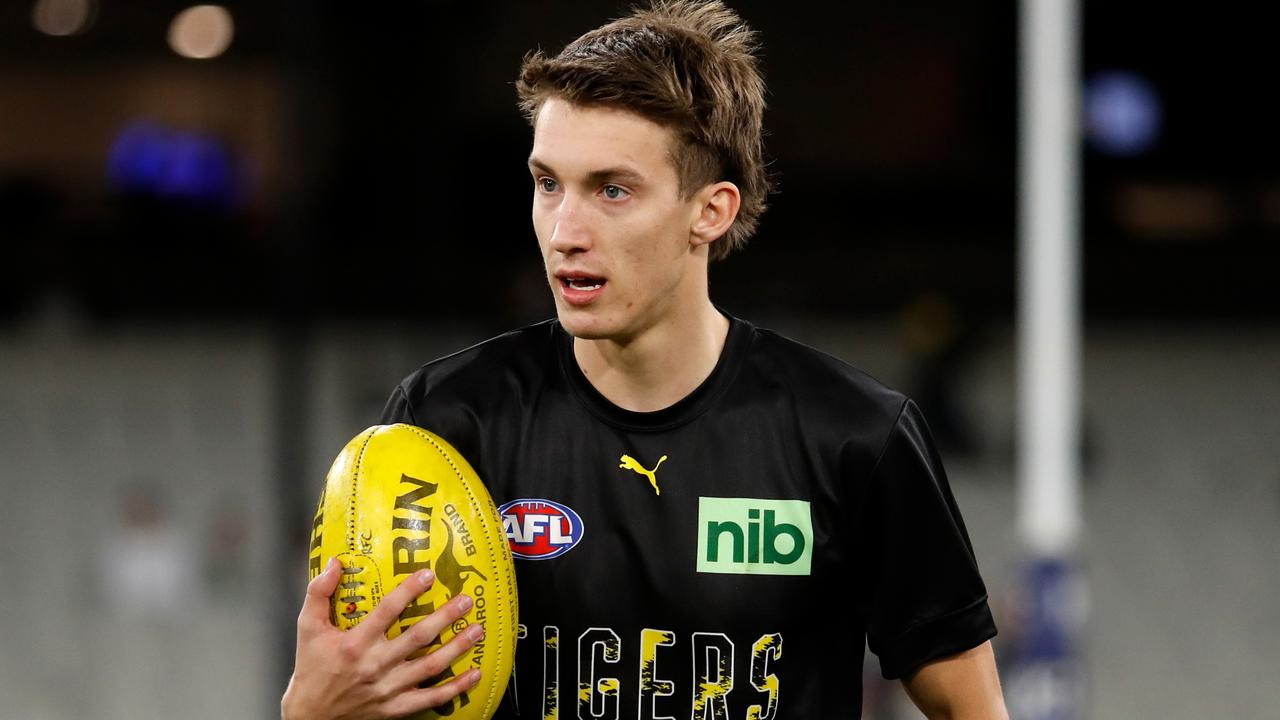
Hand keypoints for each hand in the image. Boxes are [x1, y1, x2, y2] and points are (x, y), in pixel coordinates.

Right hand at [281, 557, 483, 719]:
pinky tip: (474, 673)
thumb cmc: (312, 670)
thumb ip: (318, 593)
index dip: (409, 590)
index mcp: (355, 643)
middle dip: (445, 617)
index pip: (387, 610)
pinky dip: (456, 688)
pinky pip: (432, 698)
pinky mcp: (397, 708)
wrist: (311, 716)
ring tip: (477, 630)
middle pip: (418, 637)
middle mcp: (375, 665)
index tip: (428, 575)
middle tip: (465, 601)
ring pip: (431, 666)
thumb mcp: (307, 628)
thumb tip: (334, 563)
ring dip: (457, 647)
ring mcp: (389, 689)